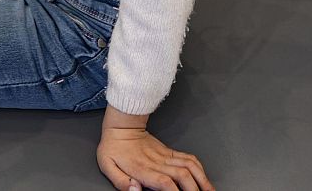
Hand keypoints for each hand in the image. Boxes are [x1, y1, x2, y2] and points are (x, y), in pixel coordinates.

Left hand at [97, 109, 212, 190]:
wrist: (121, 127)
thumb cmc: (113, 148)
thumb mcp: (107, 166)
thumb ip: (121, 182)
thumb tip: (135, 189)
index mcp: (143, 168)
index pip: (165, 182)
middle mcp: (158, 162)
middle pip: (183, 176)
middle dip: (194, 190)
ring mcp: (166, 156)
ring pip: (190, 166)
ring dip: (202, 179)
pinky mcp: (170, 151)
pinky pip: (189, 158)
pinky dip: (199, 168)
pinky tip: (203, 177)